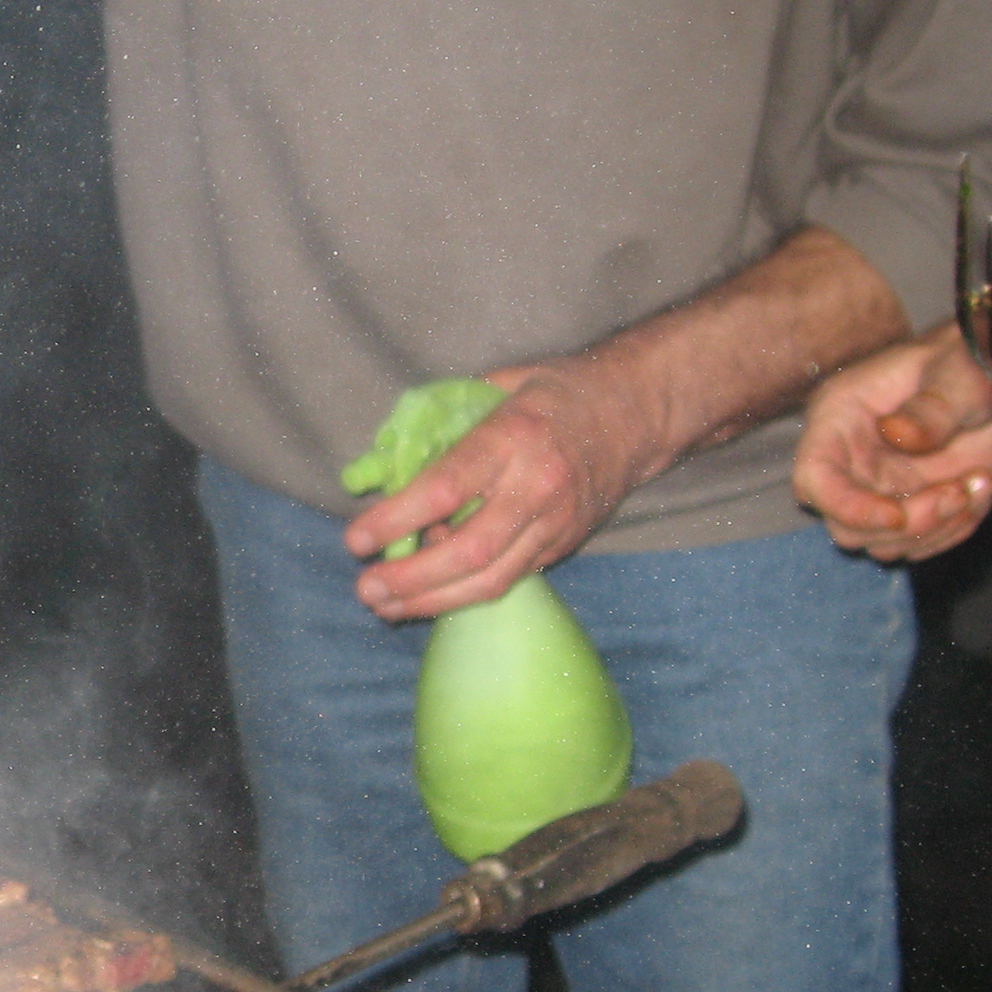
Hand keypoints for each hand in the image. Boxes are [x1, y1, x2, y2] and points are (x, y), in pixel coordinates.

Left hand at [344, 359, 663, 618]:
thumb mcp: (499, 384)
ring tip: (386, 607)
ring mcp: (555, 523)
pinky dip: (463, 595)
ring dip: (432, 601)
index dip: (396, 518)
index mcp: (514, 437)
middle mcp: (537, 487)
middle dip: (411, 579)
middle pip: (468, 550)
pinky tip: (426, 599)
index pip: (446, 487)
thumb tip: (385, 462)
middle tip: (366, 590)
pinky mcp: (563, 545)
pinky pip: (508, 580)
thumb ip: (444, 422)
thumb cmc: (555, 391)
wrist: (636, 411)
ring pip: (491, 579)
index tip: (356, 539)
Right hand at [791, 325, 991, 562]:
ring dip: (936, 529)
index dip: (845, 506)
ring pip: (883, 543)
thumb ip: (933, 405)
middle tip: (958, 493)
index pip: (815, 476)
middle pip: (845, 525)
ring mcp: (881, 486)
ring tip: (976, 484)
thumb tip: (898, 435)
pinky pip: (920, 543)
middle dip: (906, 525)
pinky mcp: (912, 503)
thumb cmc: (977, 352)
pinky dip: (956, 529)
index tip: (896, 517)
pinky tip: (980, 488)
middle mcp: (851, 458)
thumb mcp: (964, 370)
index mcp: (842, 416)